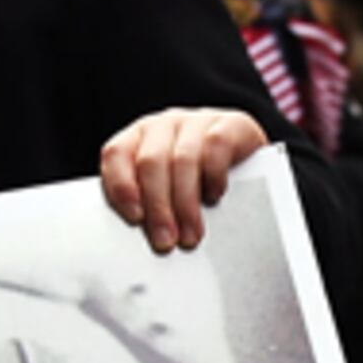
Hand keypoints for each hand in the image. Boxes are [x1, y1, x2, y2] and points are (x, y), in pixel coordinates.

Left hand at [98, 109, 265, 254]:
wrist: (246, 158)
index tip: (135, 218)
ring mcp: (195, 122)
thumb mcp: (166, 189)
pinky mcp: (228, 124)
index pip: (116, 154)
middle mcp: (162, 126)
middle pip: (150, 162)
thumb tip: (146, 237)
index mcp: (137, 139)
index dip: (121, 185)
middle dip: (158, 207)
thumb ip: (149, 204)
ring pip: (182, 159)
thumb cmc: (197, 179)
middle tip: (166, 240)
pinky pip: (216, 147)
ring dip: (185, 204)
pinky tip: (214, 197)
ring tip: (191, 235)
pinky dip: (214, 176)